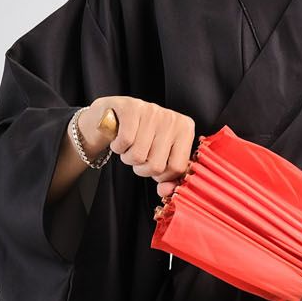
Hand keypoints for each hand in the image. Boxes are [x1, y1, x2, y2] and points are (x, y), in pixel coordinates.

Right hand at [78, 95, 196, 191]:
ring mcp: (152, 111)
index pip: (178, 168)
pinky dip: (118, 147)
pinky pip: (125, 142)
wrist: (115, 114)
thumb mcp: (160, 156)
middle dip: (142, 168)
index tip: (154, 166)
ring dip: (128, 158)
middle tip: (139, 156)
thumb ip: (167, 178)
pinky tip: (120, 140)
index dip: (162, 175)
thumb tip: (165, 192)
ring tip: (129, 147)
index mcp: (186, 129)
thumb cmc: (142, 137)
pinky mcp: (131, 108)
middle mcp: (172, 118)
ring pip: (139, 156)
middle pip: (157, 166)